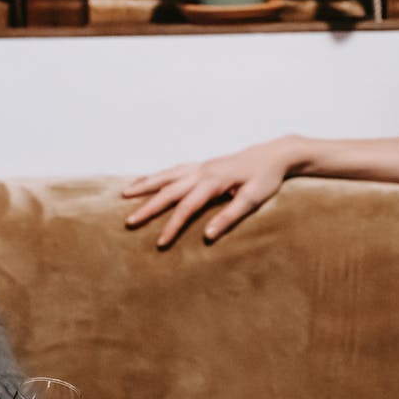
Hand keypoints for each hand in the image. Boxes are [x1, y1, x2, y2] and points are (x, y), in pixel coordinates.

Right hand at [122, 137, 297, 247]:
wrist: (274, 155)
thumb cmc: (266, 178)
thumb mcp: (253, 199)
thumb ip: (230, 216)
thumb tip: (207, 236)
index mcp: (214, 181)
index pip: (187, 207)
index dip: (172, 226)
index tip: (160, 244)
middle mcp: (203, 171)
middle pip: (169, 190)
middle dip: (148, 206)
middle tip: (128, 222)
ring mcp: (201, 166)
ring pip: (167, 175)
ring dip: (145, 184)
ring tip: (124, 193)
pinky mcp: (203, 165)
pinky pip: (174, 169)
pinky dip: (157, 175)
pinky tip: (147, 180)